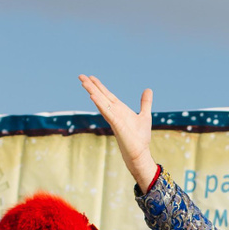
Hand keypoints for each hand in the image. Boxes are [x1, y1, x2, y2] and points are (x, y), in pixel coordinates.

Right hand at [78, 74, 158, 191]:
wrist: (139, 154)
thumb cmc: (140, 138)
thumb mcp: (145, 116)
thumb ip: (145, 103)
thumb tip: (148, 89)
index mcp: (120, 110)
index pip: (107, 95)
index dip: (99, 86)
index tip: (91, 77)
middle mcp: (115, 113)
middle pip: (101, 96)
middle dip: (91, 86)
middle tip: (80, 75)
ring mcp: (114, 118)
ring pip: (101, 102)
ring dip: (92, 92)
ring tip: (83, 82)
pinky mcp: (116, 125)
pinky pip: (107, 112)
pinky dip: (100, 104)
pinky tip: (93, 96)